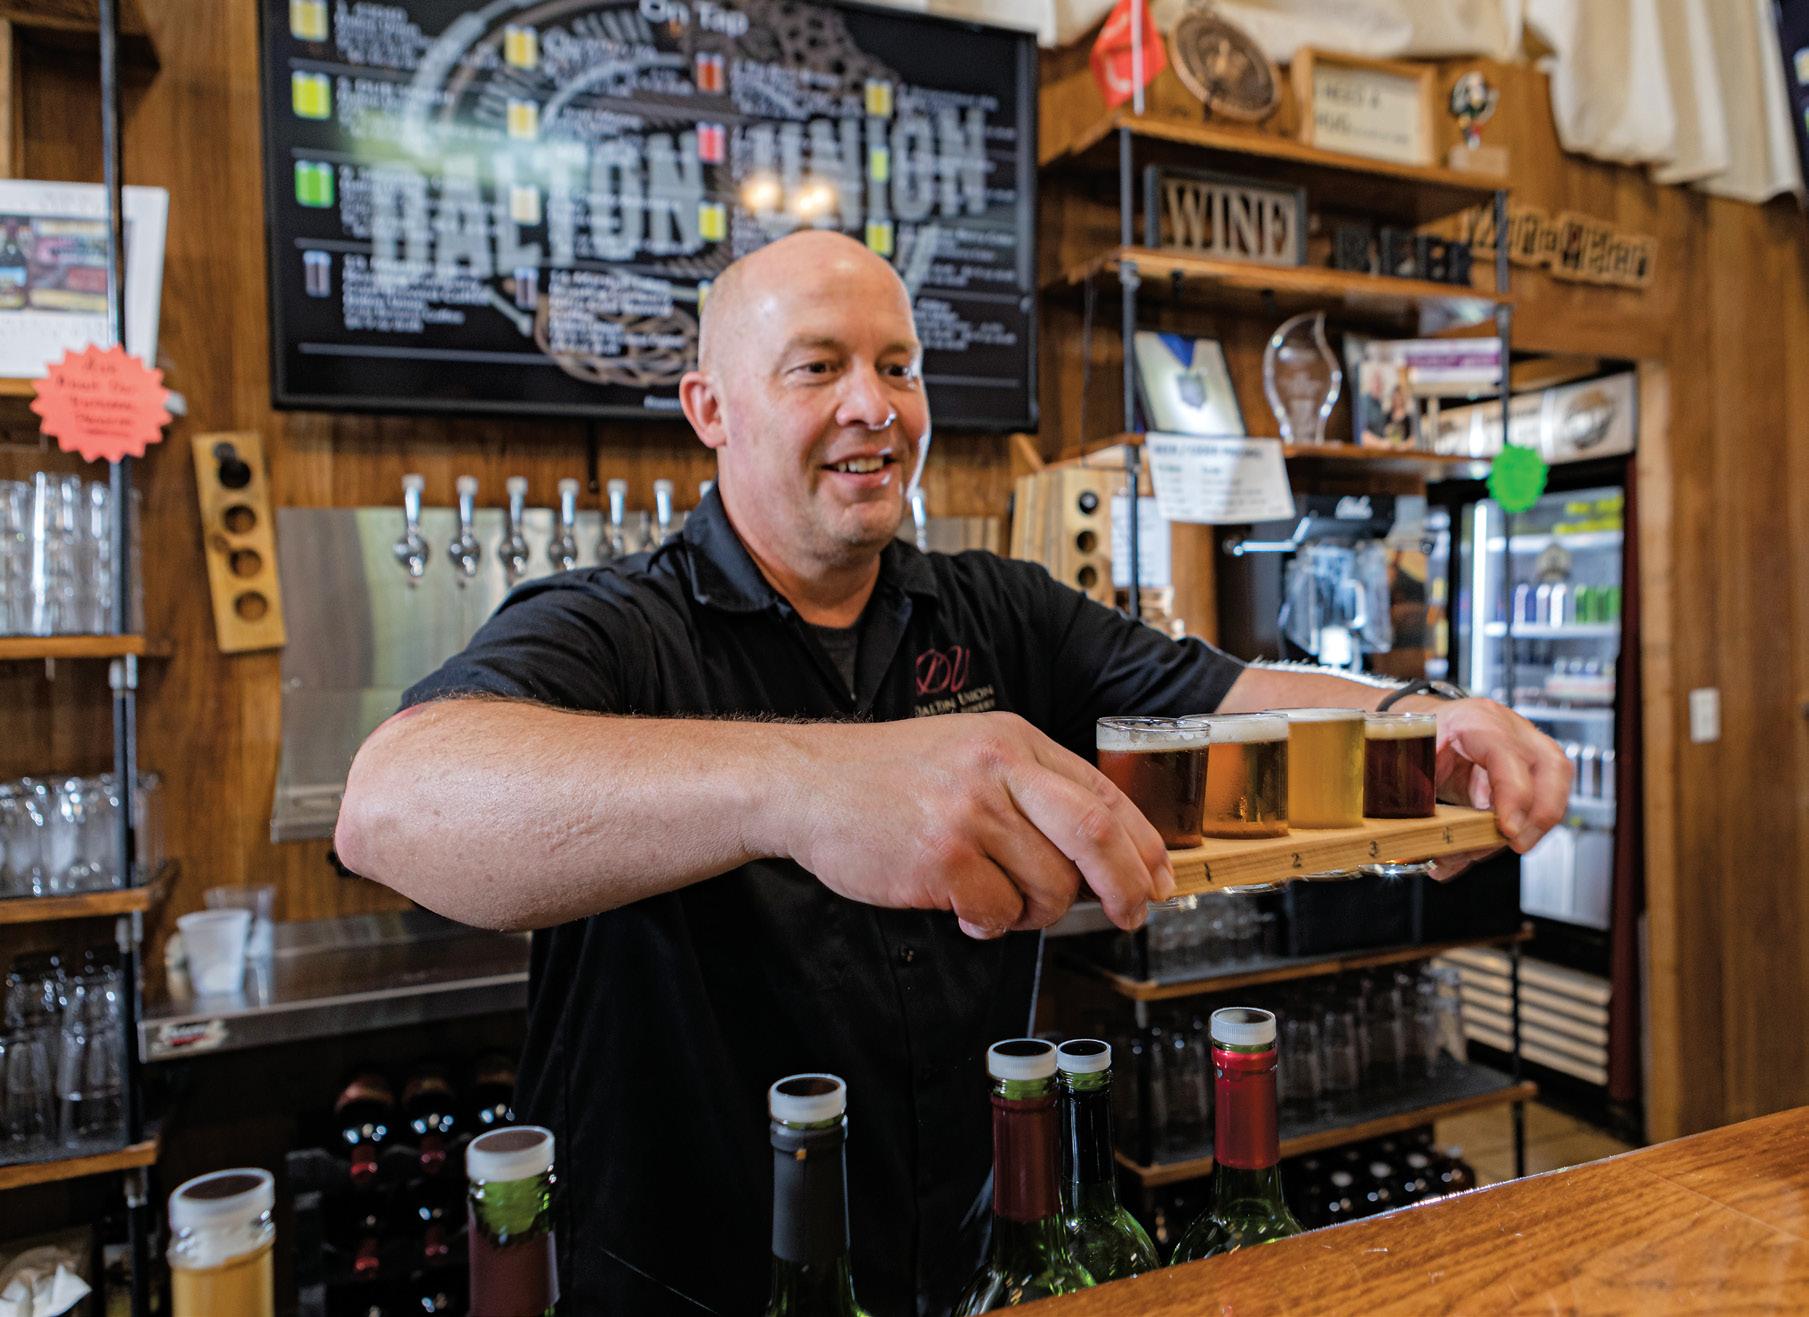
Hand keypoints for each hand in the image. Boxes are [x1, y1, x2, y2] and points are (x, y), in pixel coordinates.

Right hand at [782, 712, 1176, 938]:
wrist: (804, 782)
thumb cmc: (884, 775)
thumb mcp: (967, 751)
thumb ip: (1028, 788)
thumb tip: (1098, 853)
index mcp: (1013, 740)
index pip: (1103, 794)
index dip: (1142, 846)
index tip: (1159, 879)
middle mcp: (997, 769)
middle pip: (1097, 834)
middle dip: (1127, 886)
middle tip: (1131, 914)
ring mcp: (970, 814)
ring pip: (1050, 886)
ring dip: (1036, 912)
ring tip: (1001, 902)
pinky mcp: (941, 859)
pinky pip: (998, 912)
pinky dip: (990, 922)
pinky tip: (963, 908)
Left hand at [1419, 697, 1573, 866]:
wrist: (1424, 723)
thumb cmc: (1418, 737)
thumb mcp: (1410, 758)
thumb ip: (1418, 792)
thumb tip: (1425, 840)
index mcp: (1476, 720)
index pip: (1508, 755)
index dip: (1513, 795)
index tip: (1507, 830)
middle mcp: (1509, 729)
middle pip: (1551, 766)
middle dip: (1541, 813)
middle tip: (1517, 844)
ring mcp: (1525, 746)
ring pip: (1555, 784)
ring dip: (1536, 824)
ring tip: (1503, 847)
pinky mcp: (1528, 768)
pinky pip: (1543, 797)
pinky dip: (1526, 824)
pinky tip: (1497, 841)